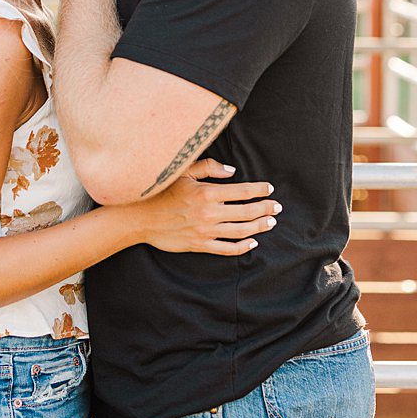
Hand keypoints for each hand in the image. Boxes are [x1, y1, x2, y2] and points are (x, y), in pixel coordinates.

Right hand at [138, 158, 279, 254]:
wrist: (139, 218)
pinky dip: (242, 247)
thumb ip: (209, 168)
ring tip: (271, 223)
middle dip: (266, 209)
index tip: (269, 189)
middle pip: (247, 212)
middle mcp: (209, 213)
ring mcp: (205, 231)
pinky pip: (226, 249)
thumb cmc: (161, 191)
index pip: (243, 191)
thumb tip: (233, 171)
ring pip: (241, 231)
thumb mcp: (183, 172)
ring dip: (259, 227)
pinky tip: (253, 242)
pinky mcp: (199, 245)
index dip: (260, 190)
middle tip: (277, 208)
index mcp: (207, 193)